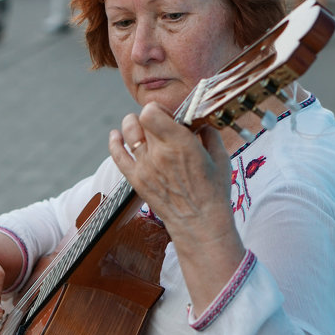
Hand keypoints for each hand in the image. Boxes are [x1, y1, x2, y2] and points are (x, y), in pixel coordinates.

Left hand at [109, 102, 245, 311]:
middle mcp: (158, 153)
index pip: (151, 112)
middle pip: (140, 119)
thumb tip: (200, 122)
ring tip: (141, 128)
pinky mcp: (136, 180)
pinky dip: (115, 142)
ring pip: (127, 133)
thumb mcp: (220, 158)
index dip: (159, 109)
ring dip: (133, 125)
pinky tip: (116, 136)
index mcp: (180, 144)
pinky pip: (117, 156)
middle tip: (161, 125)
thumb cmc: (214, 192)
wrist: (200, 224)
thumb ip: (208, 134)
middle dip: (150, 117)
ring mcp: (145, 167)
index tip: (169, 115)